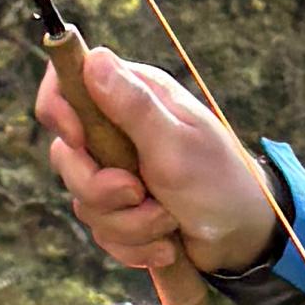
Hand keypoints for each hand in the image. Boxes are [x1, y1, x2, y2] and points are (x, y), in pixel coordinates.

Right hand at [37, 42, 283, 287]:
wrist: (244, 238)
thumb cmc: (219, 182)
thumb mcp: (176, 144)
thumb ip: (133, 106)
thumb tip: (94, 60)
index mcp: (132, 96)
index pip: (66, 82)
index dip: (59, 110)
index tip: (79, 141)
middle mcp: (118, 130)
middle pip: (66, 155)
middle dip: (101, 189)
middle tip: (139, 193)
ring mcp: (117, 171)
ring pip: (84, 201)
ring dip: (129, 224)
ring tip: (167, 221)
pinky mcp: (121, 209)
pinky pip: (102, 231)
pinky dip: (134, 244)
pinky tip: (166, 242)